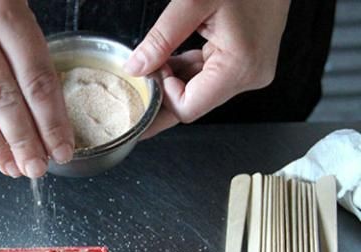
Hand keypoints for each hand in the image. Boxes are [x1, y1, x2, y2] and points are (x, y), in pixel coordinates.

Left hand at [124, 0, 290, 137]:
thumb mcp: (193, 2)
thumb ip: (161, 39)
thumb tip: (135, 68)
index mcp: (240, 67)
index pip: (188, 108)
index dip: (161, 97)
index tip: (146, 72)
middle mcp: (249, 76)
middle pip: (193, 104)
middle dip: (163, 93)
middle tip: (137, 80)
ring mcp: (249, 71)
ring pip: (198, 92)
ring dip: (172, 81)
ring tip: (152, 62)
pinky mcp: (245, 62)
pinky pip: (207, 77)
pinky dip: (185, 71)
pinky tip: (167, 59)